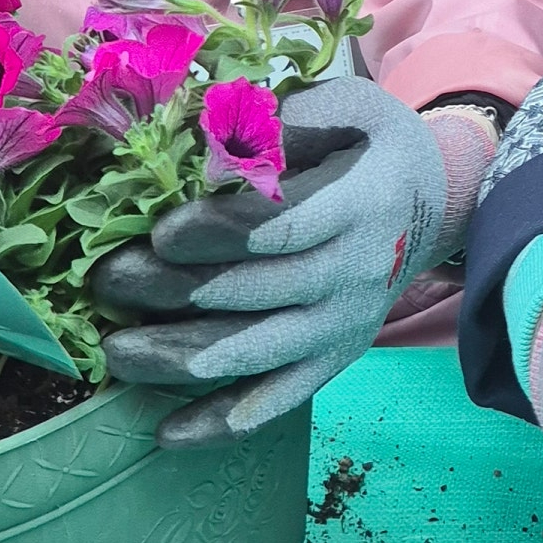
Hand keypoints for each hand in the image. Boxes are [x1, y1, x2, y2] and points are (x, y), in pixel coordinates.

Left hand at [96, 78, 449, 443]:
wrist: (434, 206)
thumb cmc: (371, 147)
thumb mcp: (350, 108)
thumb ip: (289, 116)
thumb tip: (215, 130)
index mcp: (359, 204)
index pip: (284, 229)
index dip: (219, 234)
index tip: (160, 233)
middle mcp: (355, 272)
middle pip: (258, 293)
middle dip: (174, 292)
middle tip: (107, 282)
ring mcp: (344, 324)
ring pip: (258, 354)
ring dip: (182, 358)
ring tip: (116, 352)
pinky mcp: (334, 359)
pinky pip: (277, 401)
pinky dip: (223, 423)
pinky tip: (167, 433)